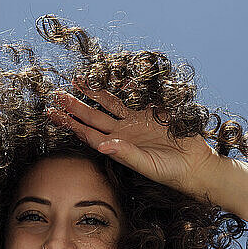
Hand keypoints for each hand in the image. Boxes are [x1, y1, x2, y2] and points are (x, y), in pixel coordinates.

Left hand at [47, 77, 221, 196]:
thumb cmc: (169, 171)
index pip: (87, 133)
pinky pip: (134, 96)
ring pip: (109, 104)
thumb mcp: (146, 164)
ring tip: (78, 81)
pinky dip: (124, 87)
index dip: (70, 123)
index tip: (53, 113)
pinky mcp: (151, 112)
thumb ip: (125, 154)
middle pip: (93, 117)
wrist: (194, 165)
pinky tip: (113, 77)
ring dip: (94, 93)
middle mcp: (122, 133)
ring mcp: (135, 121)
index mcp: (116, 146)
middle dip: (75, 105)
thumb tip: (102, 146)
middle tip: (57, 93)